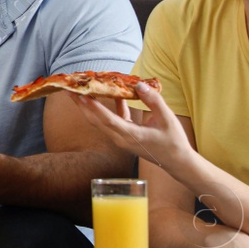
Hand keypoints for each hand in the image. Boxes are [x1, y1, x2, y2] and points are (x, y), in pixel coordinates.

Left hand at [71, 83, 191, 172]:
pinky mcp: (125, 137)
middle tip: (71, 89)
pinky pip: (112, 121)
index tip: (81, 94)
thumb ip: (153, 101)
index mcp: (131, 135)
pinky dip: (110, 109)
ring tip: (82, 90)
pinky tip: (114, 95)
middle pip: (96, 121)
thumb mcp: (167, 119)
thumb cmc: (174, 141)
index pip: (107, 120)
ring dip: (91, 107)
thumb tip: (139, 85)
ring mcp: (121, 139)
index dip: (93, 107)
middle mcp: (121, 139)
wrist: (177, 162)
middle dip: (82, 105)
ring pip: (101, 121)